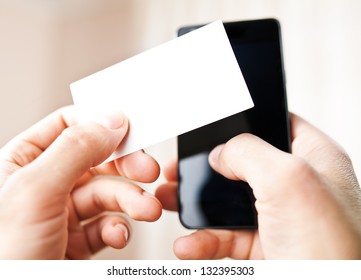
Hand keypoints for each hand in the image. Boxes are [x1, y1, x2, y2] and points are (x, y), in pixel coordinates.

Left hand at [0, 106, 161, 258]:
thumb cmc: (2, 260)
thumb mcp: (35, 193)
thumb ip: (75, 150)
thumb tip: (112, 122)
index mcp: (23, 162)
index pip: (68, 125)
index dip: (101, 124)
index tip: (130, 130)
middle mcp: (44, 184)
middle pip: (97, 159)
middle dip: (126, 166)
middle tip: (148, 170)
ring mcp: (61, 213)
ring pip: (107, 193)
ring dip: (132, 201)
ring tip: (147, 210)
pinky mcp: (77, 240)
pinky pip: (107, 224)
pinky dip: (119, 228)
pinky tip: (118, 235)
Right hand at [156, 114, 360, 258]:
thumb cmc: (332, 252)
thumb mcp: (288, 181)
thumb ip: (248, 152)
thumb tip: (219, 153)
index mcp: (314, 158)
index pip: (276, 124)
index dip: (245, 120)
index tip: (213, 124)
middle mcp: (295, 186)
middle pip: (242, 164)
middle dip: (206, 167)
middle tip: (180, 167)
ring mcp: (278, 217)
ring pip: (227, 202)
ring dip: (195, 204)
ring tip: (168, 200)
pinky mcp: (264, 246)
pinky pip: (225, 237)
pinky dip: (202, 240)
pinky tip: (189, 245)